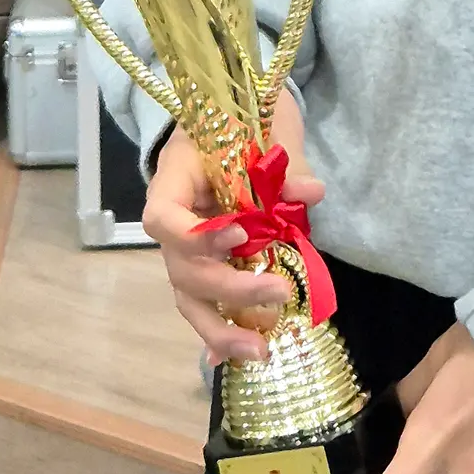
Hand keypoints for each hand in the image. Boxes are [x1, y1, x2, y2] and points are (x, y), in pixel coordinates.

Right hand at [140, 97, 322, 367]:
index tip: (241, 236)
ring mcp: (187, 246)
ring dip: (220, 329)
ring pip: (189, 296)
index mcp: (176, 176)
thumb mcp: (269, 125)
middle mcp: (174, 218)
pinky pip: (206, 302)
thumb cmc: (245, 114)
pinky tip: (238, 361)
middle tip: (279, 293)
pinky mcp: (207, 263)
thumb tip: (311, 194)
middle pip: (182, 268)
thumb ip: (286, 161)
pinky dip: (220, 332)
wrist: (237, 112)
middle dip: (227, 289)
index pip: (162, 216)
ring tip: (259, 353)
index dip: (196, 236)